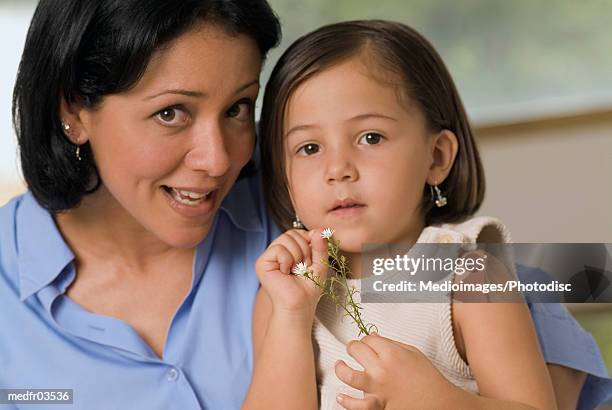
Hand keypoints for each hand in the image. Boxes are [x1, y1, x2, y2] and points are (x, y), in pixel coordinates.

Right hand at [256, 228, 328, 315]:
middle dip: (304, 249)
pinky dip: (287, 261)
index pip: (298, 232)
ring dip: (297, 256)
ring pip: (286, 238)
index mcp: (288, 250)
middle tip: (302, 268)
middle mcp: (276, 251)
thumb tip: (319, 230)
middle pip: (292, 233)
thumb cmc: (309, 288)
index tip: (310, 260)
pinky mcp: (261, 263)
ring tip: (295, 271)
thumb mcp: (320, 263)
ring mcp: (268, 256)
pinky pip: (278, 249)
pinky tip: (285, 273)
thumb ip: (321, 246)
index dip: (308, 242)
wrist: (300, 305)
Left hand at [335, 334, 456, 409]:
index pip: (368, 338)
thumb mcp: (413, 353)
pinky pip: (357, 405)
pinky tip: (341, 395)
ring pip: (350, 375)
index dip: (366, 340)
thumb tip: (373, 336)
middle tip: (354, 350)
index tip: (367, 343)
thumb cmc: (428, 378)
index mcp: (393, 353)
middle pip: (356, 350)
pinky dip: (346, 401)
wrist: (440, 403)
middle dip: (353, 348)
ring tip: (340, 365)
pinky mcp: (378, 406)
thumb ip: (391, 343)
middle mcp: (383, 369)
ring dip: (341, 369)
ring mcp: (378, 389)